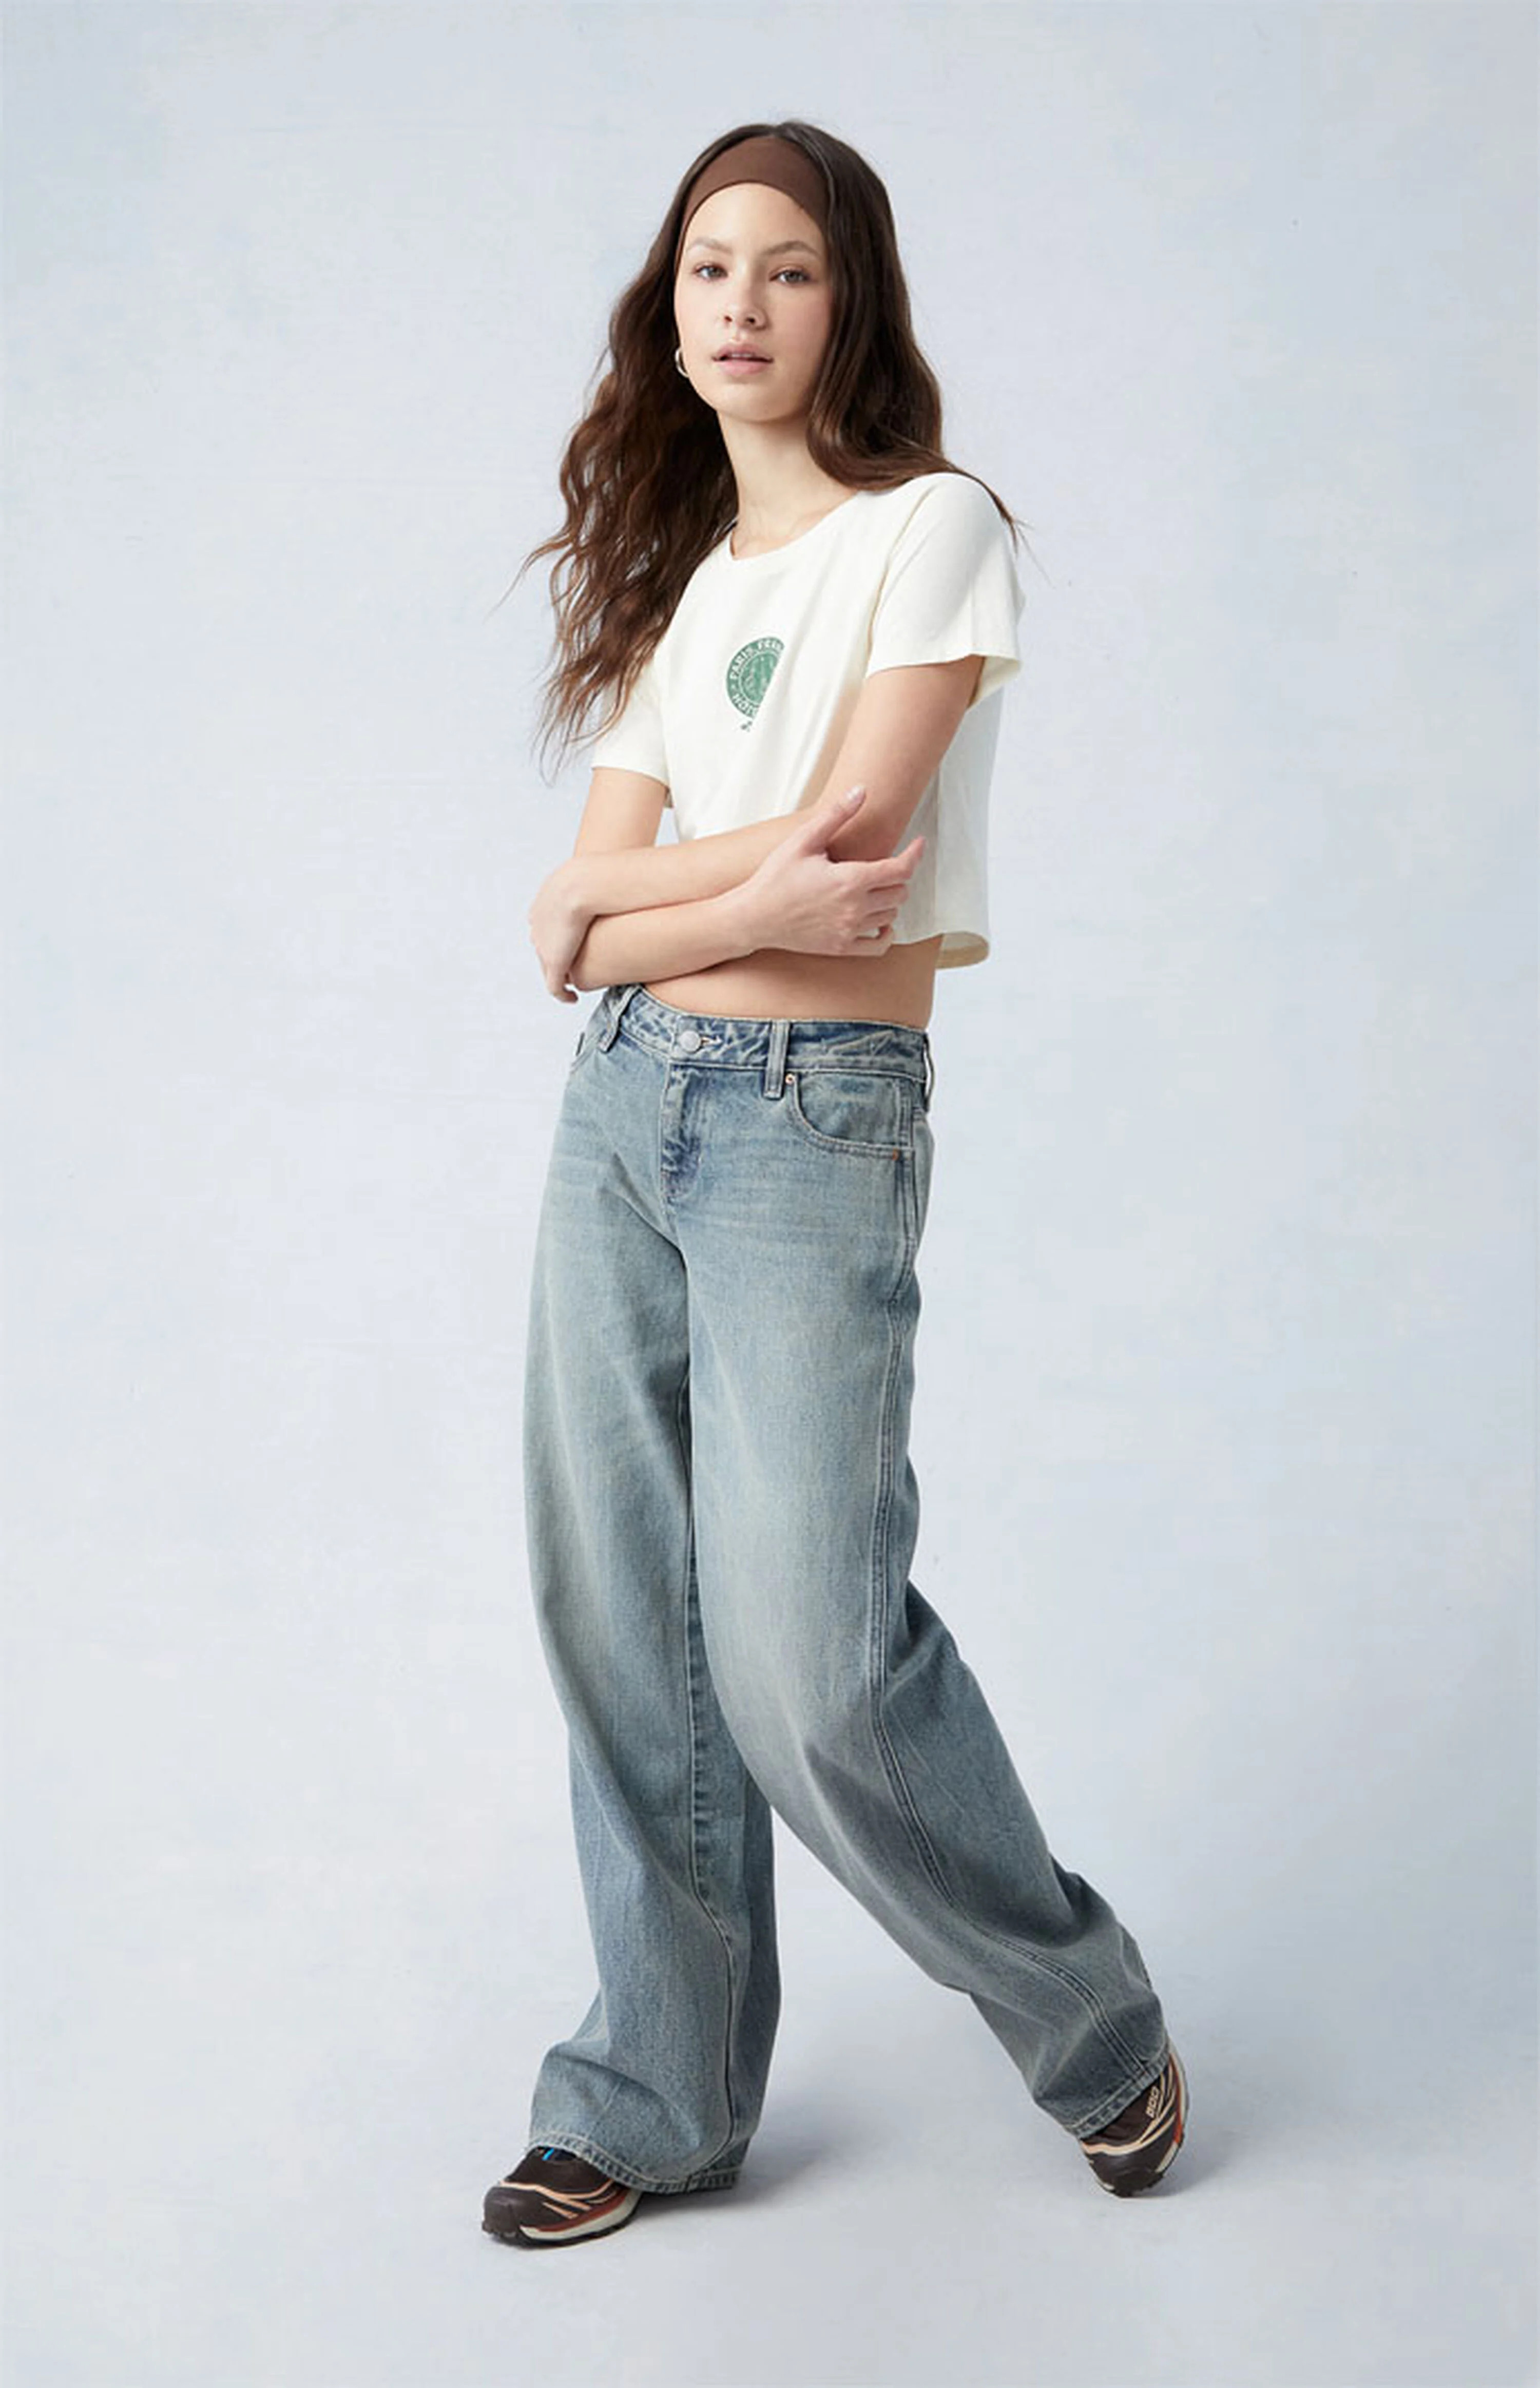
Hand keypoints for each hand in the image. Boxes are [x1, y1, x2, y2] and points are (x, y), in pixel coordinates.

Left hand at [527, 857, 592, 1001]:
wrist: (583, 884)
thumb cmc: (595, 874)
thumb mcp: (593, 872)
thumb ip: (599, 877)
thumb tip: (615, 875)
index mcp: (542, 907)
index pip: (546, 928)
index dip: (559, 937)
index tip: (572, 942)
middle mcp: (538, 928)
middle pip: (544, 949)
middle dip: (556, 958)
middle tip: (572, 966)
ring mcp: (544, 947)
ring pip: (548, 968)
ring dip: (560, 976)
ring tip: (574, 984)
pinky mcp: (555, 963)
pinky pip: (554, 986)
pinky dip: (562, 994)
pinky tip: (572, 999)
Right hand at [731, 787, 922, 958]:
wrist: (753, 917)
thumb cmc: (775, 877)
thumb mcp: (803, 840)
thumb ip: (836, 815)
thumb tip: (862, 790)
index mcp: (849, 880)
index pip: (900, 869)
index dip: (915, 853)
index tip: (918, 843)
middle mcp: (854, 908)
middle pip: (900, 892)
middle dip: (898, 876)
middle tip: (885, 865)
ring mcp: (849, 930)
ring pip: (891, 916)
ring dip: (889, 901)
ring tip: (874, 888)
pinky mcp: (841, 947)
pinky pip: (879, 946)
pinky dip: (886, 934)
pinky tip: (879, 922)